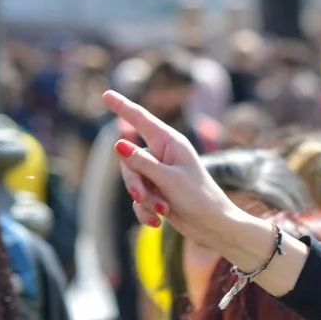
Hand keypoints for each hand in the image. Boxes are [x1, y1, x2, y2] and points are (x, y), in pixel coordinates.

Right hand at [102, 90, 243, 249]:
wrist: (214, 226)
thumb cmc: (199, 198)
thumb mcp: (168, 179)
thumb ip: (141, 163)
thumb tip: (118, 144)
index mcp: (171, 143)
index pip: (141, 120)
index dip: (123, 107)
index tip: (106, 94)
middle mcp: (163, 155)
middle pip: (128, 160)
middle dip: (134, 181)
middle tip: (142, 195)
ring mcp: (159, 174)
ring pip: (132, 181)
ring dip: (144, 200)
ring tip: (163, 210)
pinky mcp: (157, 192)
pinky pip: (138, 199)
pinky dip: (146, 211)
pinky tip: (159, 221)